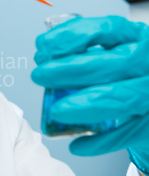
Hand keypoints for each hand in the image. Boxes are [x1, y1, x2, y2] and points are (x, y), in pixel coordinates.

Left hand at [31, 16, 148, 175]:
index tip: (44, 45)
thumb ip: (81, 51)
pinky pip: (127, 135)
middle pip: (115, 63)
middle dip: (72, 69)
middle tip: (39, 75)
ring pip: (122, 99)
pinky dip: (100, 142)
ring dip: (85, 105)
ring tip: (56, 111)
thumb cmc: (126, 75)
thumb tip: (44, 55)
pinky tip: (76, 145)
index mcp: (136, 38)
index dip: (74, 35)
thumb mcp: (110, 53)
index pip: (108, 29)